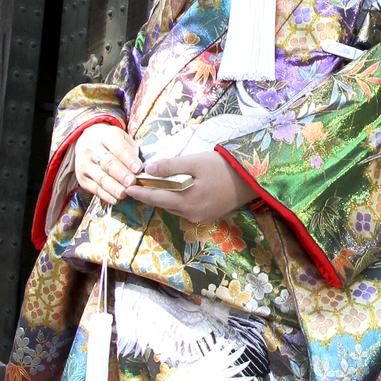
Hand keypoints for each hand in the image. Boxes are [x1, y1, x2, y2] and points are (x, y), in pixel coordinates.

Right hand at [75, 123, 141, 206]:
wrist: (86, 140)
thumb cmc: (111, 142)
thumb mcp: (122, 138)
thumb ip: (131, 151)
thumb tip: (141, 169)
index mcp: (106, 136)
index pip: (119, 148)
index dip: (128, 159)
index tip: (138, 169)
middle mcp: (92, 149)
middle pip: (108, 163)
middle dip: (121, 174)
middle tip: (131, 182)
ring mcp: (84, 163)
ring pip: (100, 177)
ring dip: (113, 187)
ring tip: (123, 194)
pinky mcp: (81, 177)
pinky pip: (94, 188)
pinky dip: (105, 195)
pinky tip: (114, 199)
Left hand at [127, 146, 254, 225]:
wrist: (253, 179)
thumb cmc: (224, 167)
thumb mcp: (195, 162)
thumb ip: (170, 166)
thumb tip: (148, 170)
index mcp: (185, 202)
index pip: (155, 198)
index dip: (140, 193)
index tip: (127, 188)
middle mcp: (191, 214)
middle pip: (164, 204)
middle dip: (151, 195)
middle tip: (140, 184)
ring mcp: (201, 217)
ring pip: (175, 207)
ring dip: (165, 197)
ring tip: (156, 186)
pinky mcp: (209, 216)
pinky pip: (186, 209)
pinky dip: (178, 200)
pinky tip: (178, 190)